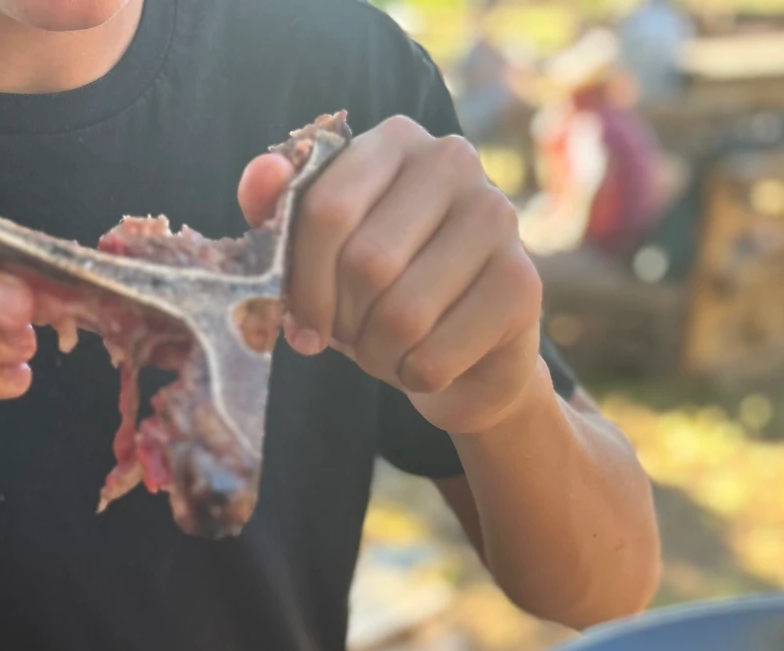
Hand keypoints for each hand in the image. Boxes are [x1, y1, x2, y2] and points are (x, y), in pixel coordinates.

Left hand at [239, 116, 544, 435]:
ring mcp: (498, 216)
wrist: (459, 356)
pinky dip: (415, 377)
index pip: (325, 211)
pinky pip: (435, 355)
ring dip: (378, 355)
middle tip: (352, 336)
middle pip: (365, 263)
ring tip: (387, 350)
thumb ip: (280, 212)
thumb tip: (260, 176)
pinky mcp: (522, 282)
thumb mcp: (318, 257)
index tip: (301, 321)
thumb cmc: (376, 295)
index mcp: (395, 140)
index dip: (302, 283)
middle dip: (343, 322)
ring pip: (402, 314)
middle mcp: (454, 161)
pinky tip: (426, 363)